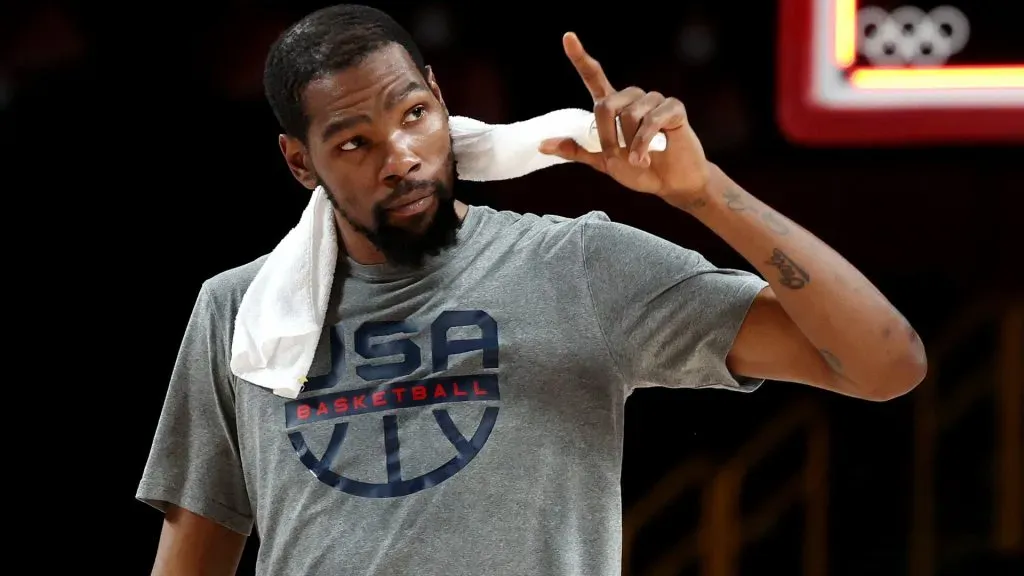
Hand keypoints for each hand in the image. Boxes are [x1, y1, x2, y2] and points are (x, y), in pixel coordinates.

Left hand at [539, 32, 710, 204]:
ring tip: (637, 159)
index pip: (594, 76)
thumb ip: (577, 150)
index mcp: (614, 105)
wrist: (671, 183)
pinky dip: (643, 144)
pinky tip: (645, 158)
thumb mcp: (603, 161)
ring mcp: (654, 100)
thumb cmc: (639, 170)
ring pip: (629, 115)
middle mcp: (633, 98)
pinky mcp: (673, 108)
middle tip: (615, 155)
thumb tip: (541, 145)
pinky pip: (651, 121)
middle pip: (606, 104)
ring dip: (628, 144)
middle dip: (606, 136)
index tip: (568, 37)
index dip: (580, 57)